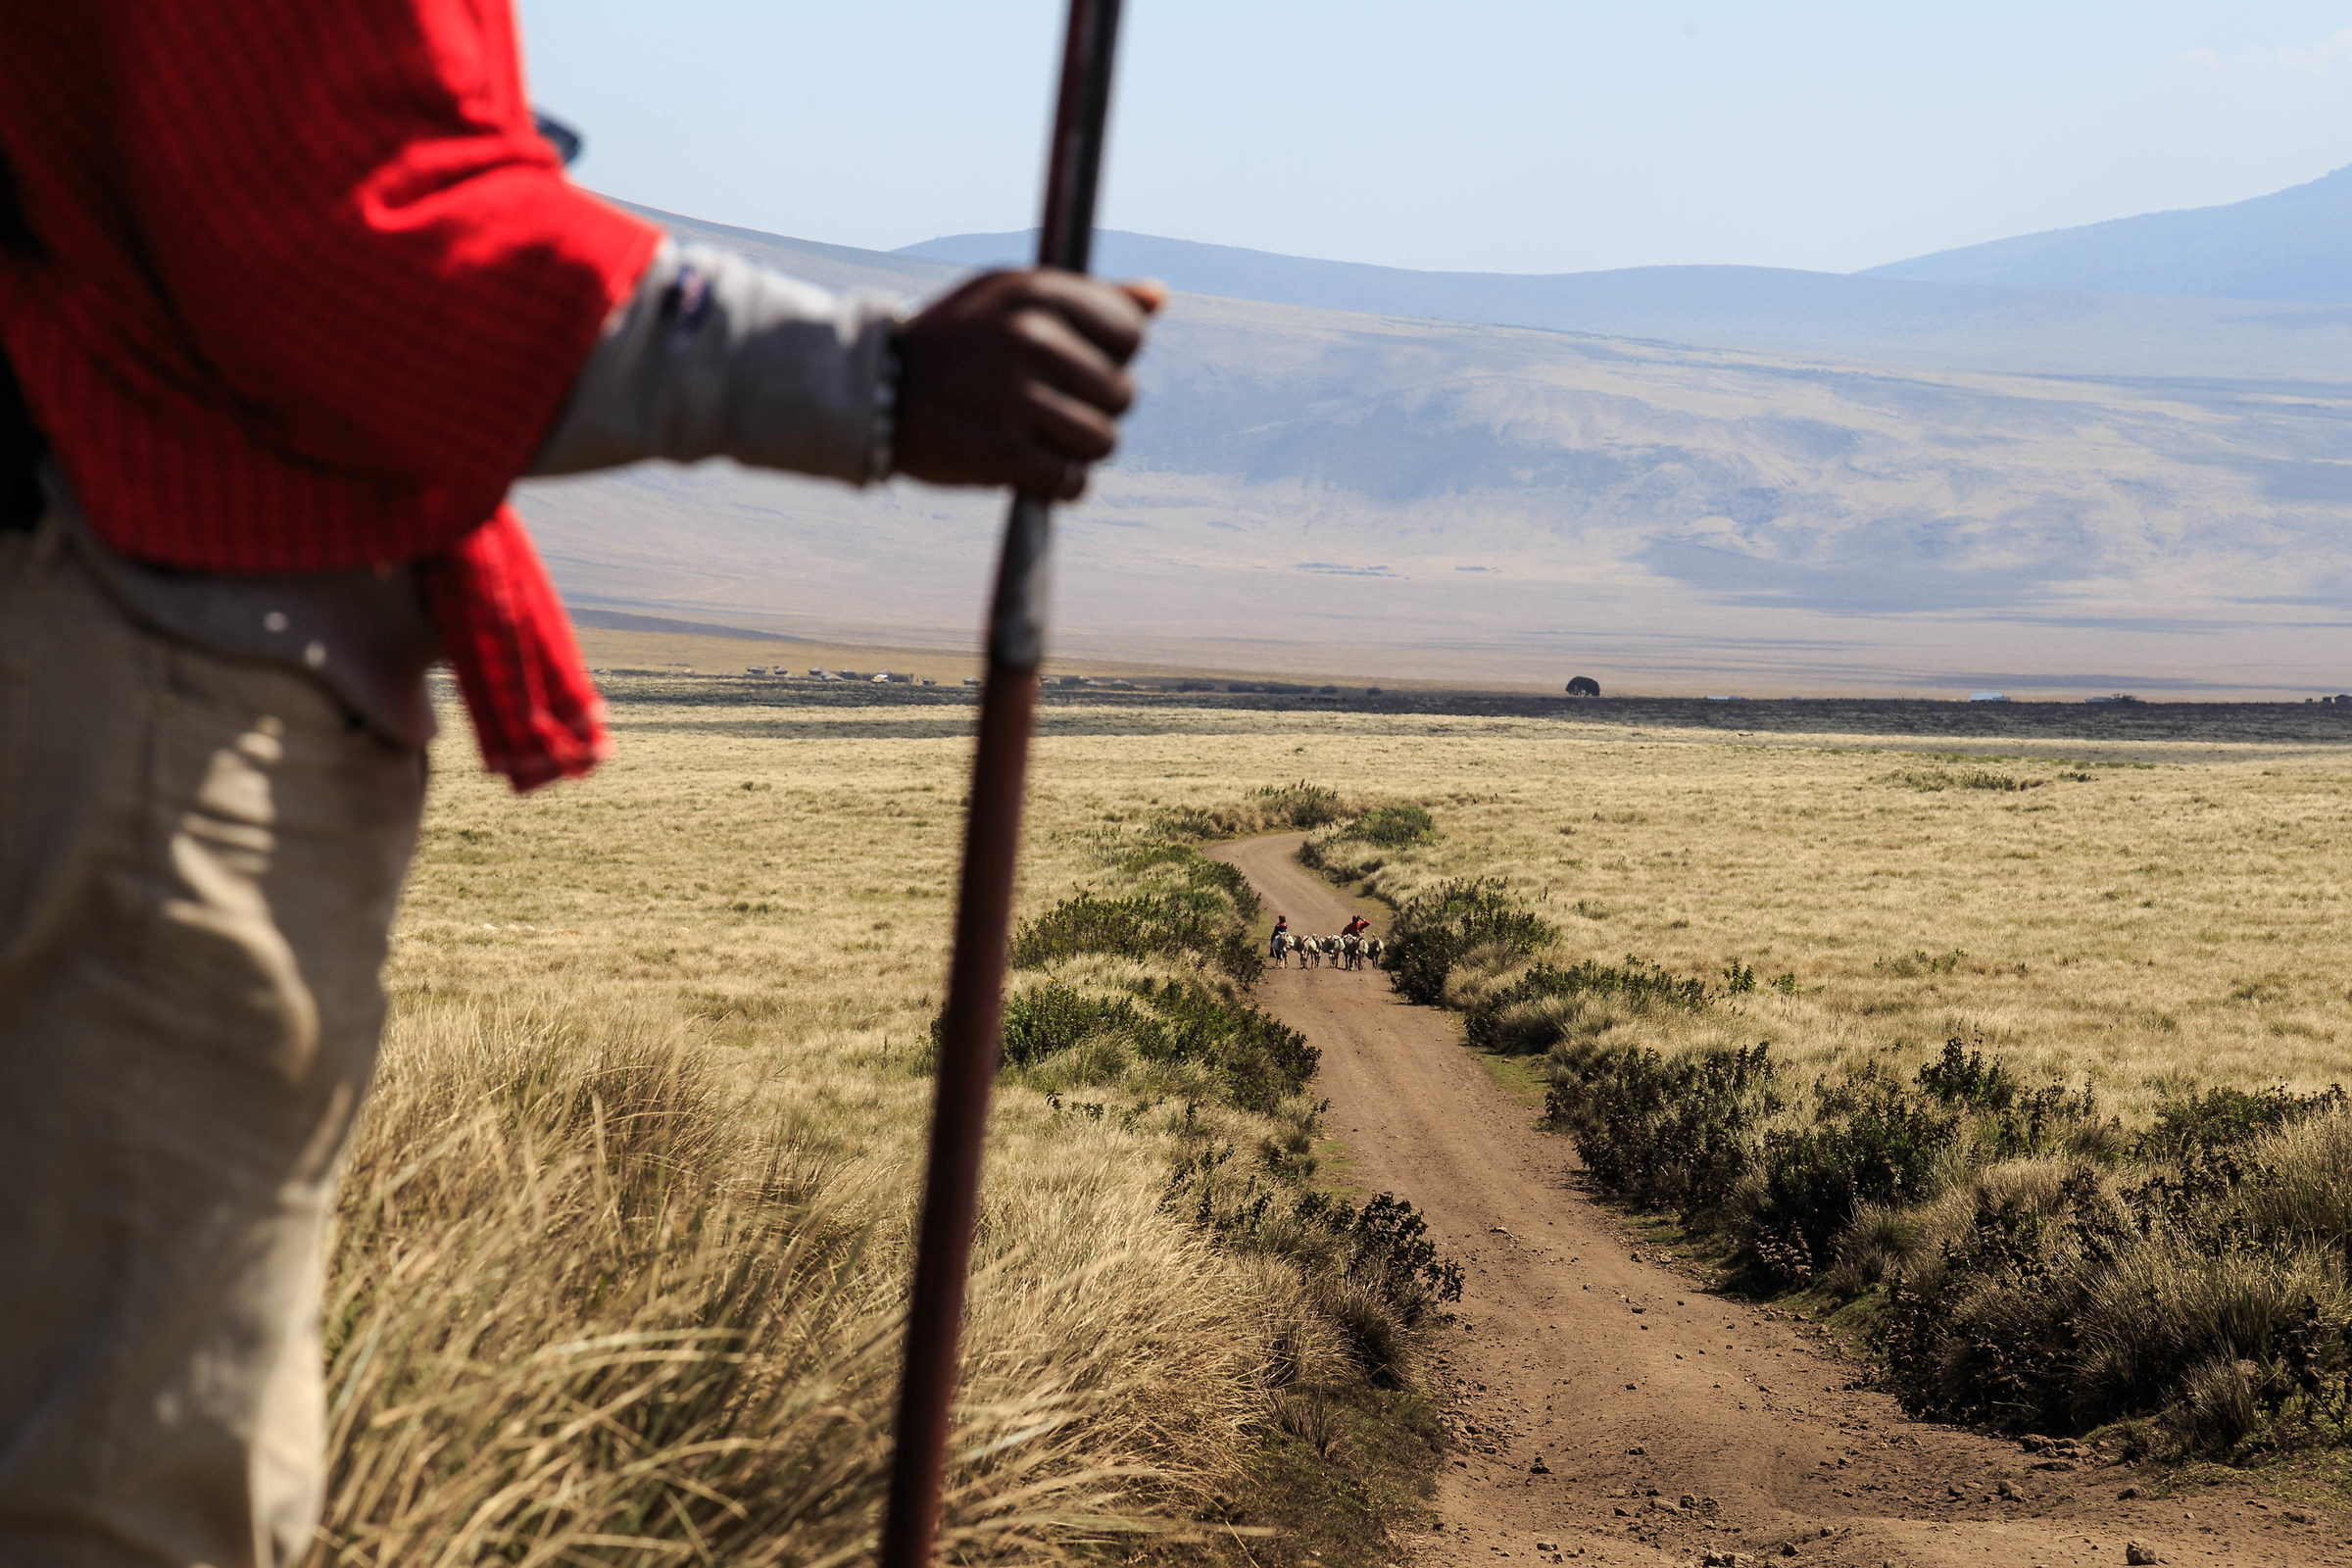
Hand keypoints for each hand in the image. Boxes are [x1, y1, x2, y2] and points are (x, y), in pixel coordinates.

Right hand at [893, 269, 1163, 499]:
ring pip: (1102, 442)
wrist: (871, 390)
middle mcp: (1030, 338)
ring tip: (1032, 435)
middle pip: (1121, 394)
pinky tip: (1023, 466)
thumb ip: (1089, 298)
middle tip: (1042, 406)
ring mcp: (1015, 395)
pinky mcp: (1002, 451)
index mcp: (1036, 292)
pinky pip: (1071, 482)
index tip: (1069, 365)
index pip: (1130, 334)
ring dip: (1074, 450)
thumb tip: (1158, 298)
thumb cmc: (954, 342)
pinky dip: (1054, 484)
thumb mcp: (1011, 298)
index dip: (1108, 357)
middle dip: (1090, 408)